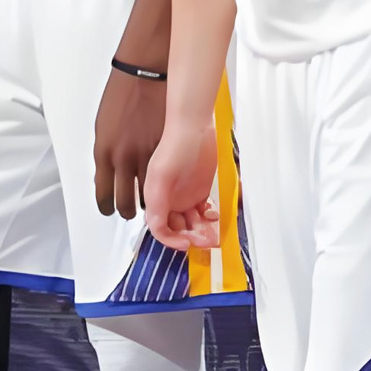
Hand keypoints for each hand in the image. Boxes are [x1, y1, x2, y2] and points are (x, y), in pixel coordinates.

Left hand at [92, 56, 167, 217]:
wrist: (146, 72)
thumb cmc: (124, 93)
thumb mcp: (104, 127)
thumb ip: (107, 153)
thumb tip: (109, 173)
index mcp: (104, 152)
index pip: (103, 195)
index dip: (107, 207)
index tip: (110, 209)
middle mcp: (124, 158)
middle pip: (125, 202)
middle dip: (128, 210)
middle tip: (131, 209)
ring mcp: (148, 155)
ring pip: (150, 195)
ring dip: (151, 200)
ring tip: (151, 198)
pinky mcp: (168, 149)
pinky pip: (167, 179)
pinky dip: (166, 184)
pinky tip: (166, 182)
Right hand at [142, 121, 219, 250]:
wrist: (195, 126)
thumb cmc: (176, 144)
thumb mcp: (162, 174)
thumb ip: (156, 201)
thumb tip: (156, 227)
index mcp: (155, 197)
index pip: (159, 230)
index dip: (171, 241)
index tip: (186, 244)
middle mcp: (168, 200)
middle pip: (177, 230)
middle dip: (191, 238)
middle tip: (206, 240)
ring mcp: (184, 196)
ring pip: (192, 224)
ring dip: (202, 231)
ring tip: (213, 232)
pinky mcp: (199, 191)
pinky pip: (203, 213)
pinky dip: (209, 219)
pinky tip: (214, 216)